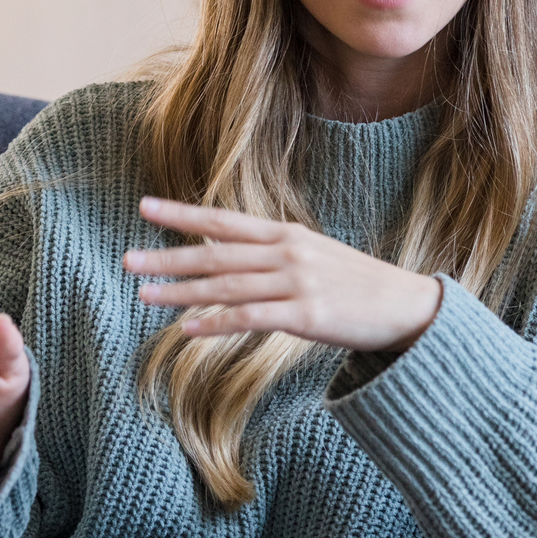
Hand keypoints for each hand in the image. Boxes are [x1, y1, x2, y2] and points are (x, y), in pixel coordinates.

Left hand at [124, 197, 443, 352]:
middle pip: (217, 253)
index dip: (183, 214)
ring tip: (144, 295)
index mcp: (287, 235)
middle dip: (168, 256)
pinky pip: (252, 319)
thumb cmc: (357, 286)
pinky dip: (217, 323)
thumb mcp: (315, 257)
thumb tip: (230, 259)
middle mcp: (288, 253)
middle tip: (128, 260)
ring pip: (227, 286)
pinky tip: (188, 330)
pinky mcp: (308, 315)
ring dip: (181, 292)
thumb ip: (273, 256)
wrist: (408, 306)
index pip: (225, 222)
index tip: (145, 207)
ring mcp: (297, 283)